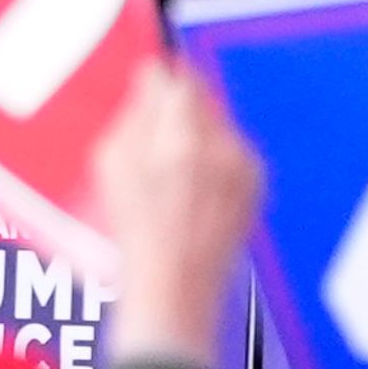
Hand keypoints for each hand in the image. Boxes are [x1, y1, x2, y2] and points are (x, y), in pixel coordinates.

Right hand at [93, 60, 263, 367]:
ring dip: (197, 131)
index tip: (150, 76)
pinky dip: (213, 159)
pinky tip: (187, 184)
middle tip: (152, 117)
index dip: (162, 75)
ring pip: (221, 128)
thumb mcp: (114, 165)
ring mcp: (245, 172)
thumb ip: (135, 114)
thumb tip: (151, 79)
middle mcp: (225, 149)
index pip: (181, 81)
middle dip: (179, 103)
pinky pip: (233, 157)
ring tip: (166, 158)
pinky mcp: (253, 193)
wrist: (173, 293)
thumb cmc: (135, 236)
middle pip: (205, 101)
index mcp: (187, 138)